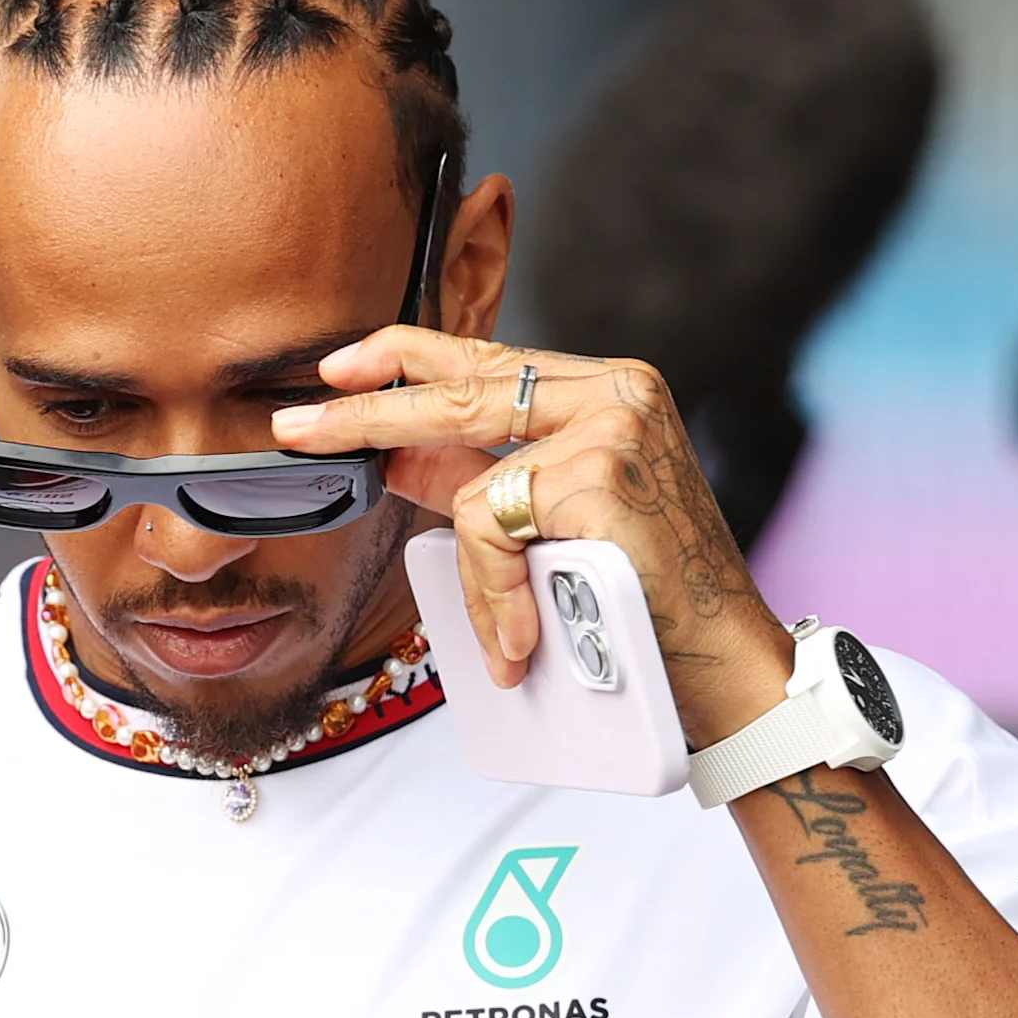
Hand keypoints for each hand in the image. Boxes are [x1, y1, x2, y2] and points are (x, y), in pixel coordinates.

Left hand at [270, 328, 791, 742]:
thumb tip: (392, 456)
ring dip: (474, 574)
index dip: (404, 357)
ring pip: (472, 486)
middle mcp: (616, 393)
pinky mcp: (599, 481)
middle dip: (363, 416)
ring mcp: (612, 431)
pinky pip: (491, 532)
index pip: (487, 359)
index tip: (338, 368)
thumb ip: (478, 477)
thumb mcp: (552, 522)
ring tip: (508, 635)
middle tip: (294, 427)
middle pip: (457, 393)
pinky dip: (494, 592)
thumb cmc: (642, 595)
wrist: (723, 660)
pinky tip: (524, 638)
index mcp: (607, 390)